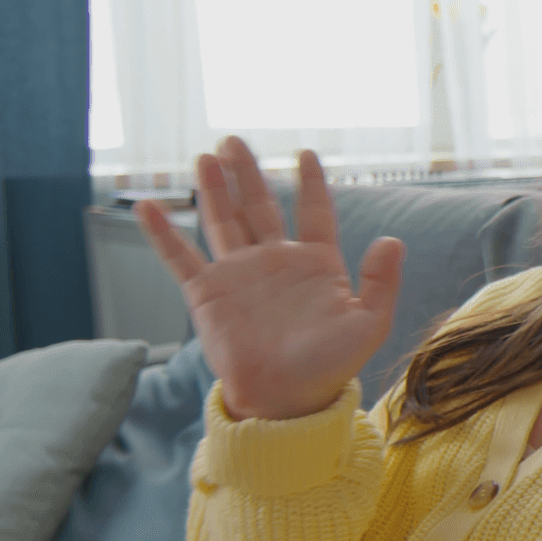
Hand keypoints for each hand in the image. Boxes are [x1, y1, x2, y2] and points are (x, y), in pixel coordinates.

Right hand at [135, 136, 404, 420]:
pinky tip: (147, 206)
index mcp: (316, 264)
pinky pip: (180, 257)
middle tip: (235, 141)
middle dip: (248, 172)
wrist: (285, 400)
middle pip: (259, 205)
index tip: (306, 154)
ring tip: (205, 156)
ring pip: (223, 220)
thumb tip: (394, 240)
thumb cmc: (329, 367)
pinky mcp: (207, 293)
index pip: (313, 212)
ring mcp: (239, 275)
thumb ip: (381, 282)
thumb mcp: (368, 324)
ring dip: (212, 188)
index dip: (310, 183)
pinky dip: (162, 232)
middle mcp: (275, 262)